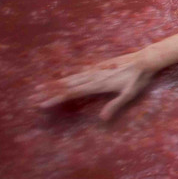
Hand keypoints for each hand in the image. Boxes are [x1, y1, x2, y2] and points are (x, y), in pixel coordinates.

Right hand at [37, 53, 155, 119]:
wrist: (145, 59)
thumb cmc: (139, 78)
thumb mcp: (130, 94)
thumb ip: (115, 105)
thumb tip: (102, 119)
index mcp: (98, 84)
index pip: (73, 92)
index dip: (56, 98)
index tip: (42, 103)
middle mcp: (93, 76)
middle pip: (67, 85)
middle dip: (49, 91)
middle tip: (32, 96)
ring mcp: (95, 69)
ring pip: (71, 77)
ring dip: (55, 83)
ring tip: (40, 86)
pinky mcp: (99, 65)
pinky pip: (79, 71)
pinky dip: (67, 75)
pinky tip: (61, 76)